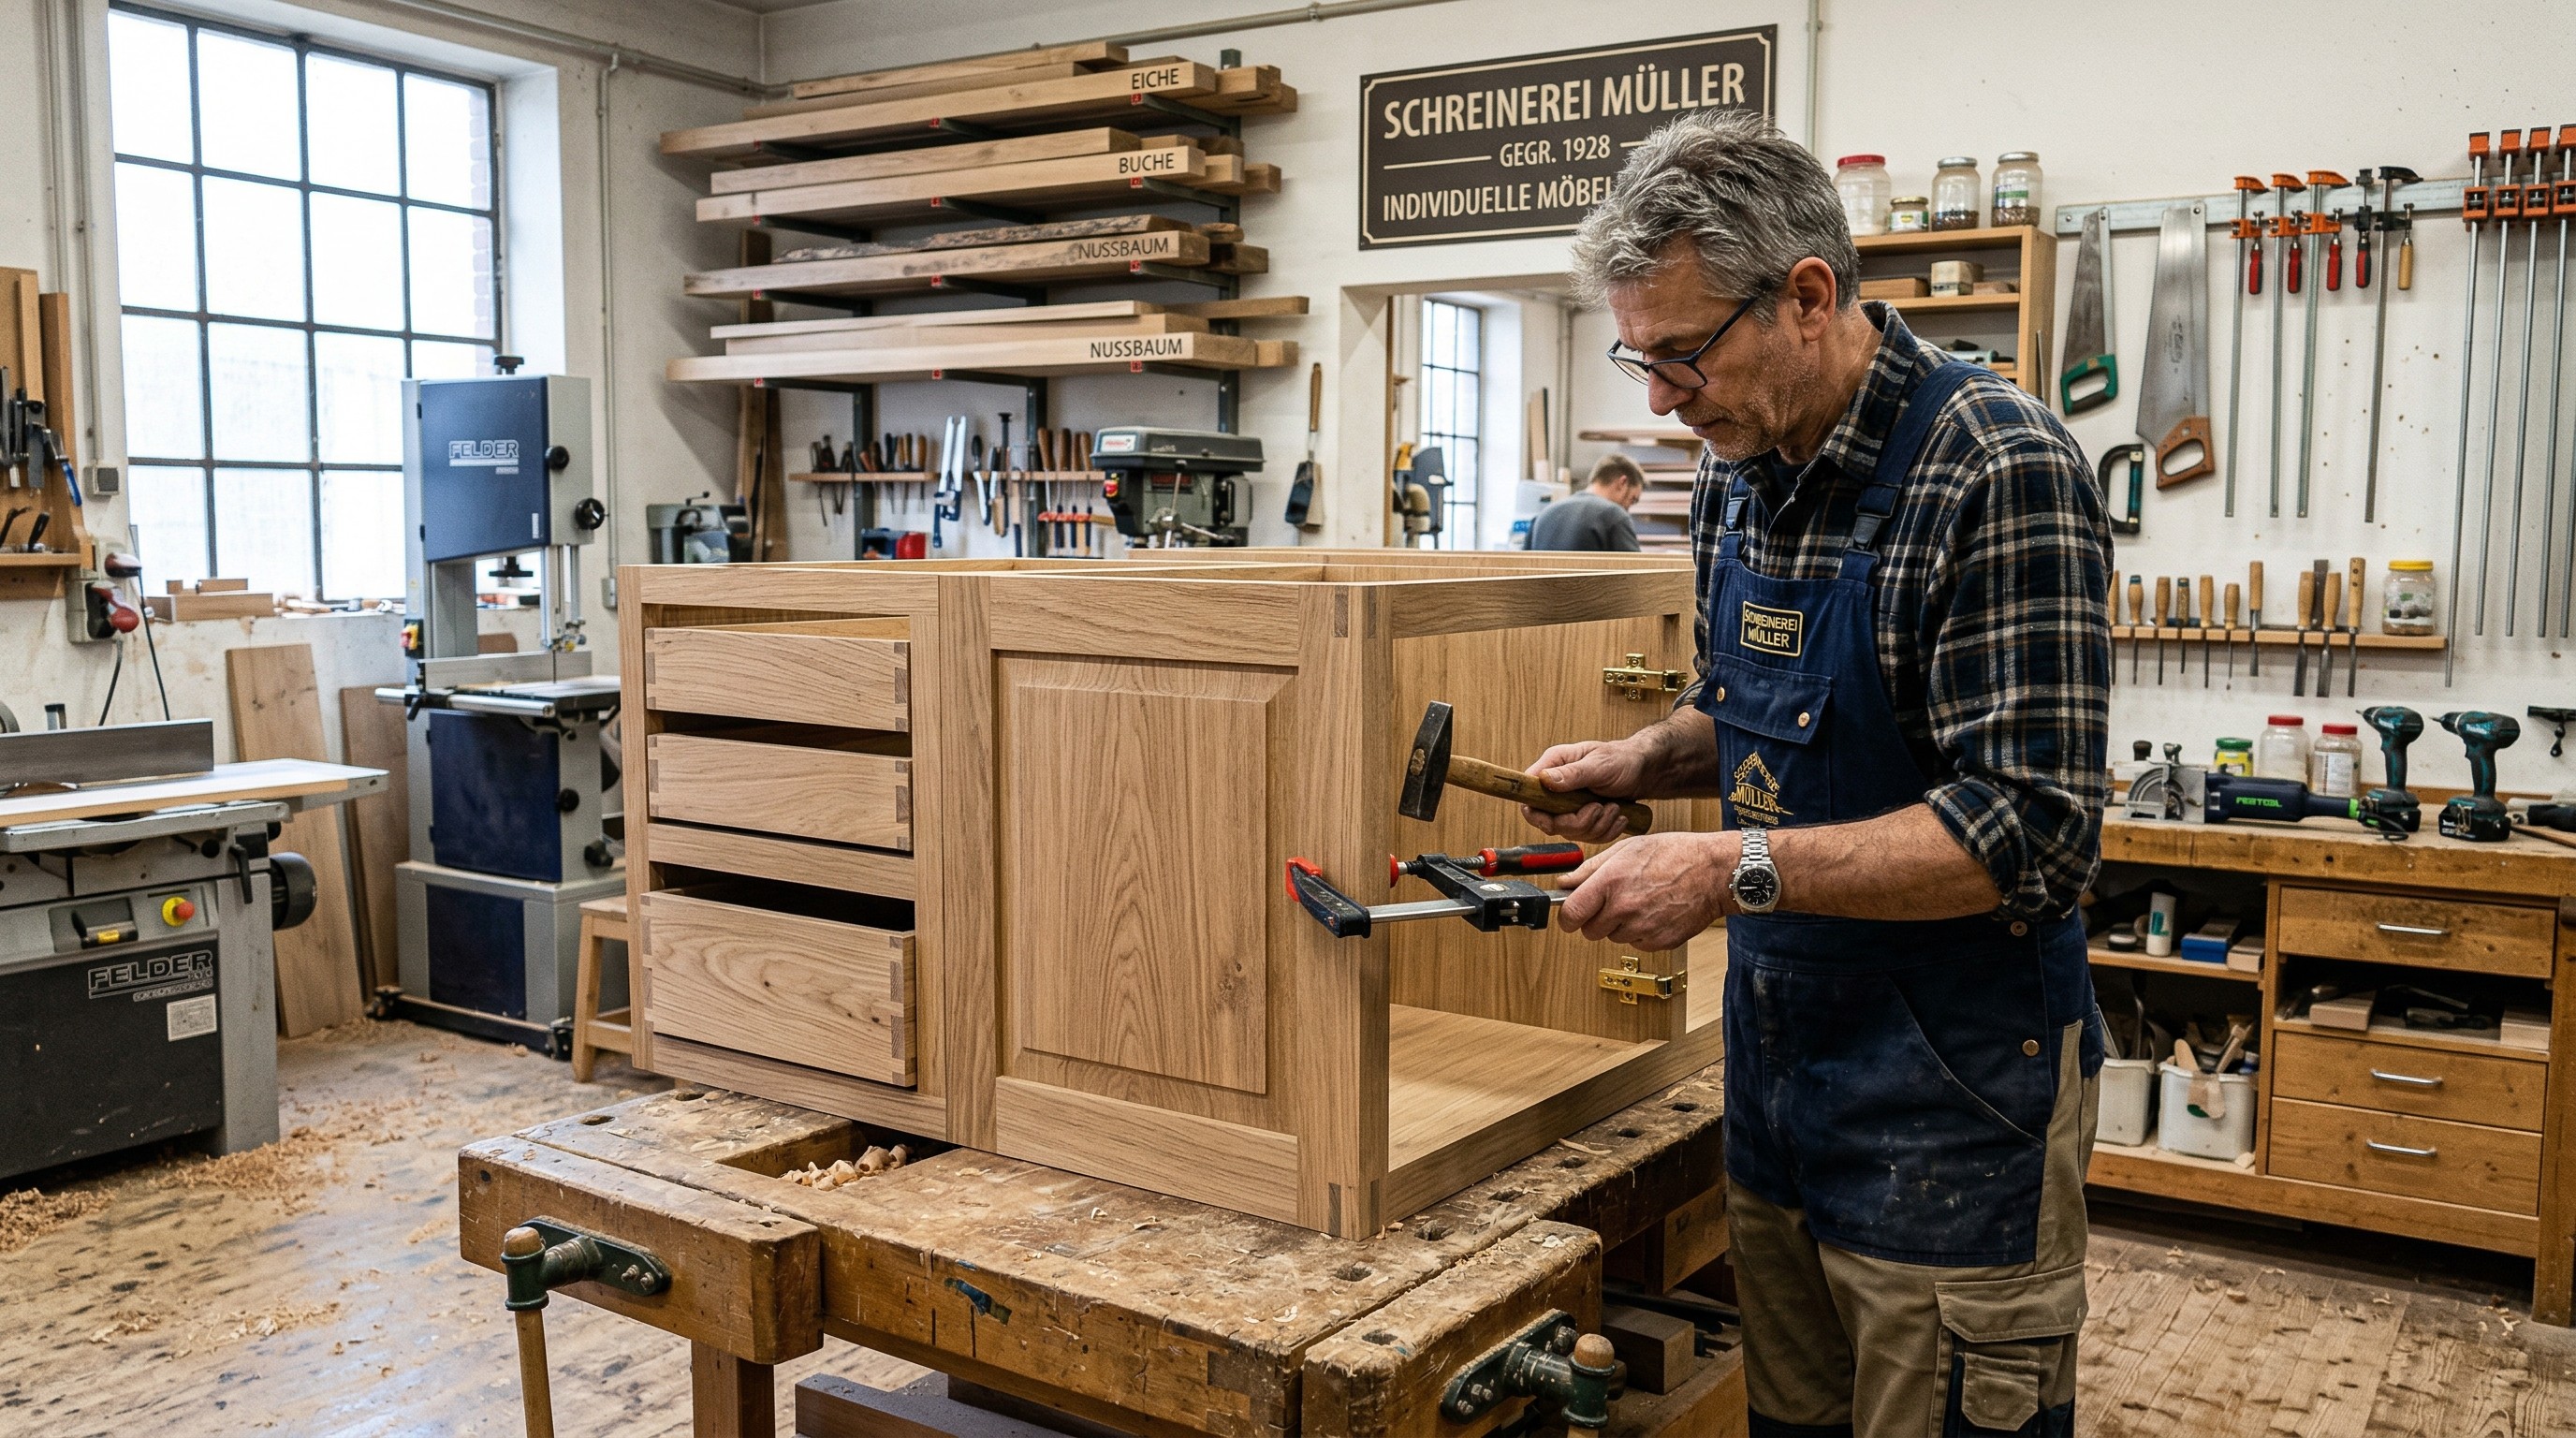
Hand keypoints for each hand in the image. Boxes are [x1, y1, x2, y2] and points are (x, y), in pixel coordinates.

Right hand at [1521, 737, 1653, 842]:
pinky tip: (1618, 817)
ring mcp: (1569, 805)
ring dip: (1597, 826)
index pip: (1529, 794)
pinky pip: (1587, 837)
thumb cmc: (1622, 760)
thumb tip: (1544, 780)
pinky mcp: (1583, 817)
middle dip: (1578, 822)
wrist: (1644, 771)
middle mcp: (1557, 787)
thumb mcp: (1599, 765)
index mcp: (1554, 765)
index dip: (1536, 813)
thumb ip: (1572, 774)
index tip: (1553, 822)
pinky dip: (1605, 831)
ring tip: (1615, 808)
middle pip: (1550, 821)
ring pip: (1570, 832)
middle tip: (1600, 807)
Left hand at [1555, 831, 1739, 950]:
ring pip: (1613, 937)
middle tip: (1611, 901)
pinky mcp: (1659, 942)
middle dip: (1595, 918)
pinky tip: (1654, 911)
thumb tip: (1564, 883)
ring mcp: (1643, 928)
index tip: (1570, 913)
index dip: (1567, 916)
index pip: (1570, 915)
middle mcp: (1625, 908)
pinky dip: (1640, 931)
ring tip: (1640, 900)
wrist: (1715, 871)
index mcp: (1611, 882)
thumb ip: (1590, 868)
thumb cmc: (1675, 854)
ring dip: (1619, 924)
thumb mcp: (1627, 848)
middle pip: (1589, 931)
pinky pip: (1636, 943)